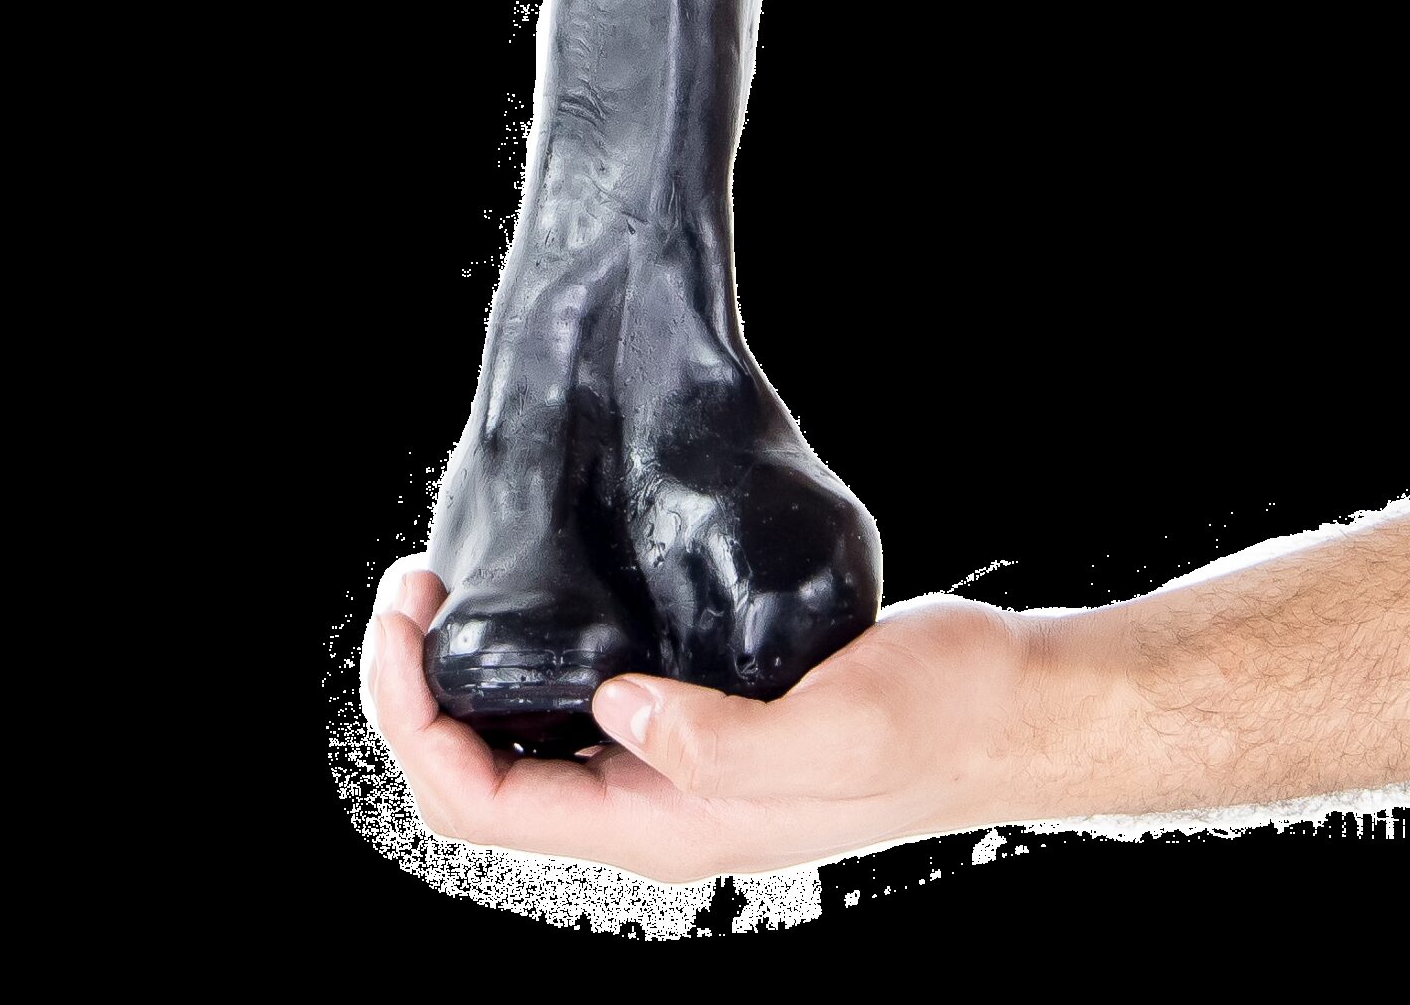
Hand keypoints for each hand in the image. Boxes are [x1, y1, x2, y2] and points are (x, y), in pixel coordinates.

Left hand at [363, 559, 1044, 883]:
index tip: (405, 621)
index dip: (415, 723)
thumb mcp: (838, 728)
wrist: (1004, 706)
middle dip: (416, 692)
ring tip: (447, 581)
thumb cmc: (936, 718)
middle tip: (411, 584)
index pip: (482, 804)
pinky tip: (538, 585)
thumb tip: (613, 710)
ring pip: (519, 741)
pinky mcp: (695, 713)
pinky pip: (575, 702)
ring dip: (462, 675)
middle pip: (478, 777)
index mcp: (662, 827)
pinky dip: (528, 654)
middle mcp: (650, 804)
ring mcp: (670, 762)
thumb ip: (725, 741)